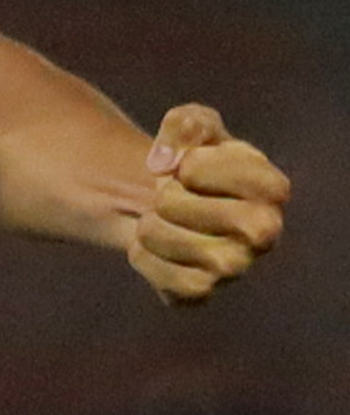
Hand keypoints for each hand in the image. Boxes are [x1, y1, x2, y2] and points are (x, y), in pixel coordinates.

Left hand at [131, 104, 288, 304]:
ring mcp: (237, 265)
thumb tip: (164, 164)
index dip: (199, 167)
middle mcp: (266, 231)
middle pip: (243, 225)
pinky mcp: (201, 290)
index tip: (186, 167)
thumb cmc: (183, 159)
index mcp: (271, 188)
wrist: (149, 197)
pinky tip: (143, 246)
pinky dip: (147, 260)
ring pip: (210, 259)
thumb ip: (186, 124)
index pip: (241, 178)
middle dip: (178, 202)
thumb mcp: (188, 125)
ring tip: (151, 219)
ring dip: (157, 231)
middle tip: (164, 195)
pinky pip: (182, 287)